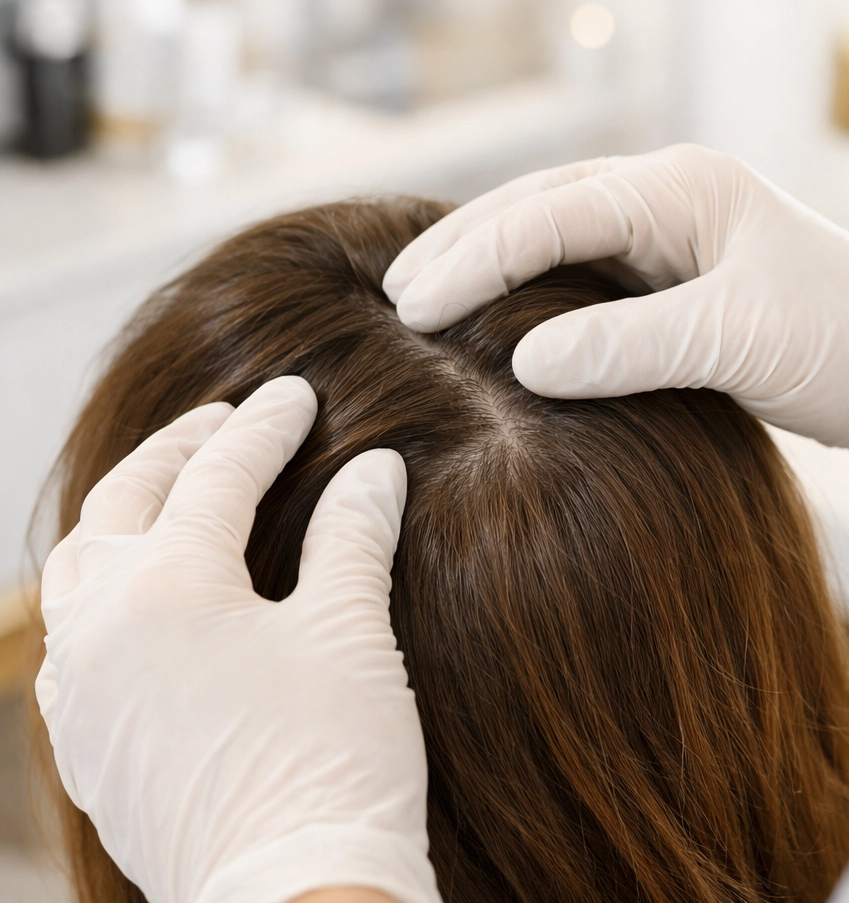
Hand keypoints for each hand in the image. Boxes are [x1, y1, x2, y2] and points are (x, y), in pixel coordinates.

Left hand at [35, 377, 438, 902]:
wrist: (294, 899)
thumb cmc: (329, 759)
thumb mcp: (351, 628)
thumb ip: (353, 532)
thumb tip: (374, 468)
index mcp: (166, 587)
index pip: (220, 477)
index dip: (266, 429)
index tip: (297, 394)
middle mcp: (102, 628)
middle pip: (127, 502)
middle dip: (179, 449)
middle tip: (225, 419)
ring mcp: (83, 690)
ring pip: (83, 567)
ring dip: (130, 512)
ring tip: (174, 487)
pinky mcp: (89, 742)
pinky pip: (77, 633)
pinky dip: (111, 585)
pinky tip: (148, 590)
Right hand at [384, 144, 848, 495]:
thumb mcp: (736, 342)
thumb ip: (627, 347)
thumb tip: (520, 362)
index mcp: (683, 188)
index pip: (552, 212)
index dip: (477, 258)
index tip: (413, 306)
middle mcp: (668, 198)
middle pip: (538, 206)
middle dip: (463, 247)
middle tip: (394, 293)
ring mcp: (669, 235)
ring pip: (553, 235)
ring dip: (487, 264)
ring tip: (420, 297)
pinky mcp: (673, 279)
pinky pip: (580, 274)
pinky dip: (528, 292)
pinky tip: (492, 317)